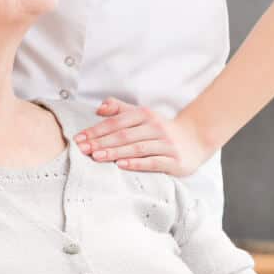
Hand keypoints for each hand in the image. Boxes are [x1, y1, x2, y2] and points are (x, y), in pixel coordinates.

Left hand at [73, 97, 212, 176]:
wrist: (195, 140)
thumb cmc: (161, 130)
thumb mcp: (142, 115)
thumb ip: (119, 110)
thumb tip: (99, 108)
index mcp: (145, 115)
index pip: (116, 122)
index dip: (96, 130)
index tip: (79, 139)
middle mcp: (155, 127)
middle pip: (124, 135)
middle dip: (101, 142)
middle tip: (82, 149)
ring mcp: (166, 144)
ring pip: (136, 148)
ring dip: (115, 152)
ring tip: (96, 156)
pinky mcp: (175, 160)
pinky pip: (153, 161)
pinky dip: (136, 163)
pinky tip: (121, 165)